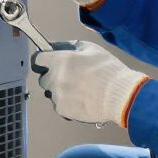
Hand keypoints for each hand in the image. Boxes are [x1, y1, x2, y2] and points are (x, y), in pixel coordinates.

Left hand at [31, 41, 148, 127]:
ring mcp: (57, 95)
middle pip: (43, 78)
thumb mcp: (92, 49)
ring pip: (51, 93)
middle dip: (53, 77)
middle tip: (70, 77)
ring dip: (60, 91)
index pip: (37, 59)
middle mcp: (55, 78)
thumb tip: (60, 48)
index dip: (42, 60)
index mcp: (60, 60)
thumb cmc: (109, 72)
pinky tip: (81, 99)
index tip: (46, 62)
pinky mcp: (62, 109)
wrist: (120, 96)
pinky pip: (59, 105)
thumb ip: (72, 47)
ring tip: (79, 90)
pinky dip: (67, 103)